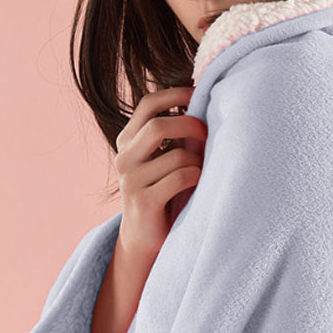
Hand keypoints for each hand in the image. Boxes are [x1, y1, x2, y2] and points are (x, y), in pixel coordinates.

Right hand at [114, 86, 206, 258]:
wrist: (144, 238)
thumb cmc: (161, 192)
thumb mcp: (160, 158)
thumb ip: (171, 135)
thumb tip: (202, 102)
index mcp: (126, 141)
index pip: (148, 104)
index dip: (176, 94)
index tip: (198, 95)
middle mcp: (124, 158)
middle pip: (159, 126)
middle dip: (191, 126)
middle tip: (208, 134)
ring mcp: (130, 181)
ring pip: (176, 155)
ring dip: (198, 161)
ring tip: (202, 169)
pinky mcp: (143, 202)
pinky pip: (181, 178)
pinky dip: (196, 177)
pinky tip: (198, 184)